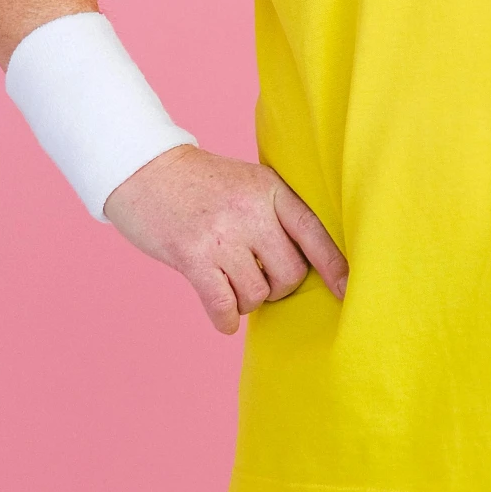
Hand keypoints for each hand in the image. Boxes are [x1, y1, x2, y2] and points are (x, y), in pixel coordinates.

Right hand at [103, 145, 347, 334]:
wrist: (143, 171)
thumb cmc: (200, 184)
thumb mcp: (248, 183)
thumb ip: (275, 215)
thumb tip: (304, 266)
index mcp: (271, 190)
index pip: (314, 233)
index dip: (335, 266)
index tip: (347, 291)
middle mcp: (251, 211)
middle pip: (290, 274)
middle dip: (278, 288)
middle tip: (259, 280)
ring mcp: (222, 235)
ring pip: (257, 294)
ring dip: (246, 301)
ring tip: (230, 284)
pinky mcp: (193, 257)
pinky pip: (224, 306)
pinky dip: (226, 320)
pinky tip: (223, 317)